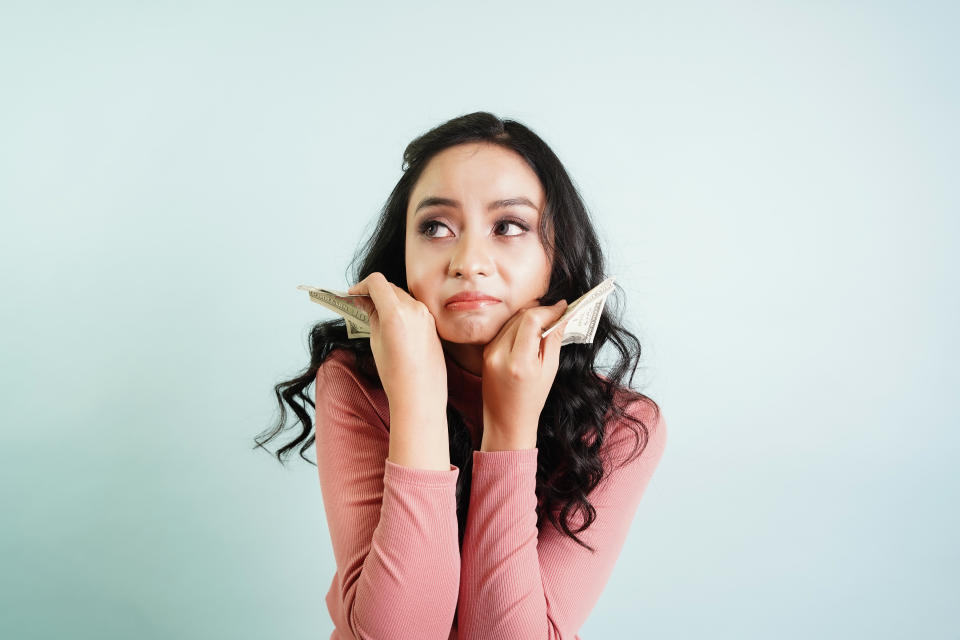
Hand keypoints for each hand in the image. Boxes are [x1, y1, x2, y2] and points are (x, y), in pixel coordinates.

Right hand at [347, 272, 446, 415]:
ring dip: (388, 300)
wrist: (420, 394)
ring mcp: (426, 315)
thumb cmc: (396, 374)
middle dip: (374, 292)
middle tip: (360, 304)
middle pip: (390, 287)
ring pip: (402, 296)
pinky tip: (392, 323)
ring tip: (375, 315)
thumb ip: (372, 316)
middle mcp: (414, 308)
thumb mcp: (376, 341)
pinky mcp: (433, 323)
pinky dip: (401, 309)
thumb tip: (366, 302)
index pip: (376, 282)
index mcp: (396, 312)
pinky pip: (414, 308)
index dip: (361, 285)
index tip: (353, 295)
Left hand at [480, 299, 568, 449]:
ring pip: (512, 321)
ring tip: (546, 322)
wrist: (506, 421)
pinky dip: (518, 326)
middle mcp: (500, 355)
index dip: (549, 310)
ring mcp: (489, 353)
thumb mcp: (549, 370)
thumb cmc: (531, 400)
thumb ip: (554, 340)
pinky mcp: (485, 352)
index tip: (563, 307)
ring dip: (530, 317)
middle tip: (558, 313)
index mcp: (518, 362)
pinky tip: (530, 332)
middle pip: (521, 317)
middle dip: (541, 311)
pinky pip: (504, 330)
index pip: (532, 320)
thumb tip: (562, 315)